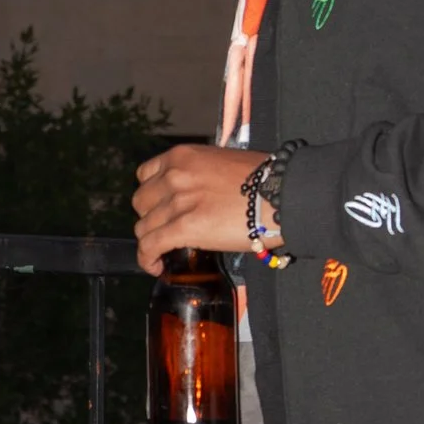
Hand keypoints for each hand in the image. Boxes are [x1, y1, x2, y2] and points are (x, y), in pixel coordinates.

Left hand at [133, 142, 261, 275]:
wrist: (282, 193)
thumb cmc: (263, 179)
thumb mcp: (221, 163)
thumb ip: (199, 175)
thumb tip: (196, 195)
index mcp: (182, 156)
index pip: (145, 175)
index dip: (151, 195)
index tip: (158, 207)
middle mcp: (174, 175)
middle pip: (141, 202)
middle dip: (151, 218)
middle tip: (167, 230)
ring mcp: (178, 201)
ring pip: (143, 227)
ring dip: (151, 241)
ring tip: (161, 252)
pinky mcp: (184, 227)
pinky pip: (150, 246)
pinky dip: (147, 259)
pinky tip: (155, 266)